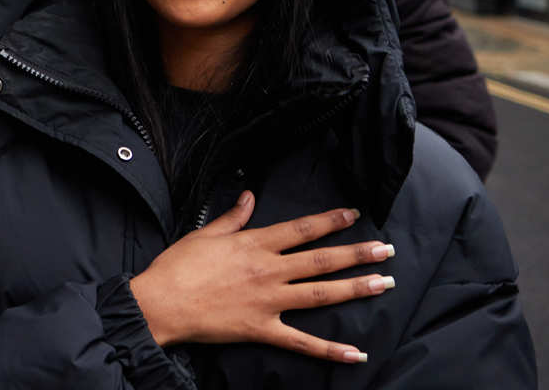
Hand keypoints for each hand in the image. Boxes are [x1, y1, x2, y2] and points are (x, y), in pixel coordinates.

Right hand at [128, 191, 394, 363]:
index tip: (354, 215)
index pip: (302, 229)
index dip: (330, 221)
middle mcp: (269, 270)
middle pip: (322, 260)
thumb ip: (232, 217)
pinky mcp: (262, 329)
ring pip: (321, 294)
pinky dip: (330, 349)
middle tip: (387, 251)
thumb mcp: (204, 233)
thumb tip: (249, 196)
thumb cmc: (177, 266)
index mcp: (255, 244)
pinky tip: (356, 353)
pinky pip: (302, 342)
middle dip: (357, 254)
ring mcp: (269, 301)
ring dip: (355, 288)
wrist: (161, 303)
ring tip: (384, 283)